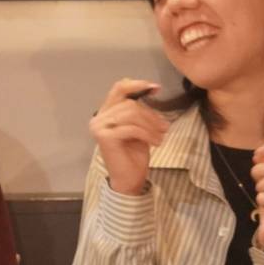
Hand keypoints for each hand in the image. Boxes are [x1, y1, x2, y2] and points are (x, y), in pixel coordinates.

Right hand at [89, 79, 166, 194]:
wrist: (129, 179)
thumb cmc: (134, 154)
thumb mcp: (139, 127)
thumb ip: (138, 110)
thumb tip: (151, 90)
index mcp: (105, 112)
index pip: (119, 88)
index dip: (138, 84)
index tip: (157, 89)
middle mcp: (98, 118)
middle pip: (129, 103)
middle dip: (151, 114)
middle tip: (164, 126)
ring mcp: (99, 127)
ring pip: (131, 113)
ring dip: (151, 124)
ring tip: (161, 135)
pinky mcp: (105, 137)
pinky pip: (132, 128)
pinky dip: (148, 134)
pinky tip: (156, 142)